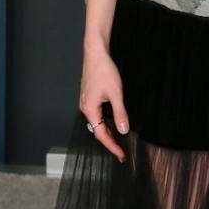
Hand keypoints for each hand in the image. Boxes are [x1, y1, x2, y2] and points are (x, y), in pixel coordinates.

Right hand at [79, 47, 128, 161]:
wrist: (95, 53)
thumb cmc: (104, 71)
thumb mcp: (116, 94)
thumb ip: (120, 113)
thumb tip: (123, 130)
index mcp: (90, 110)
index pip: (101, 134)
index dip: (112, 146)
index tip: (121, 155)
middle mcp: (85, 108)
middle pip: (97, 130)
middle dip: (109, 141)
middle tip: (121, 151)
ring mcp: (86, 102)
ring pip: (96, 123)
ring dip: (107, 131)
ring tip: (118, 140)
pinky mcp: (89, 97)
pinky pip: (96, 115)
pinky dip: (104, 122)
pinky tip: (112, 122)